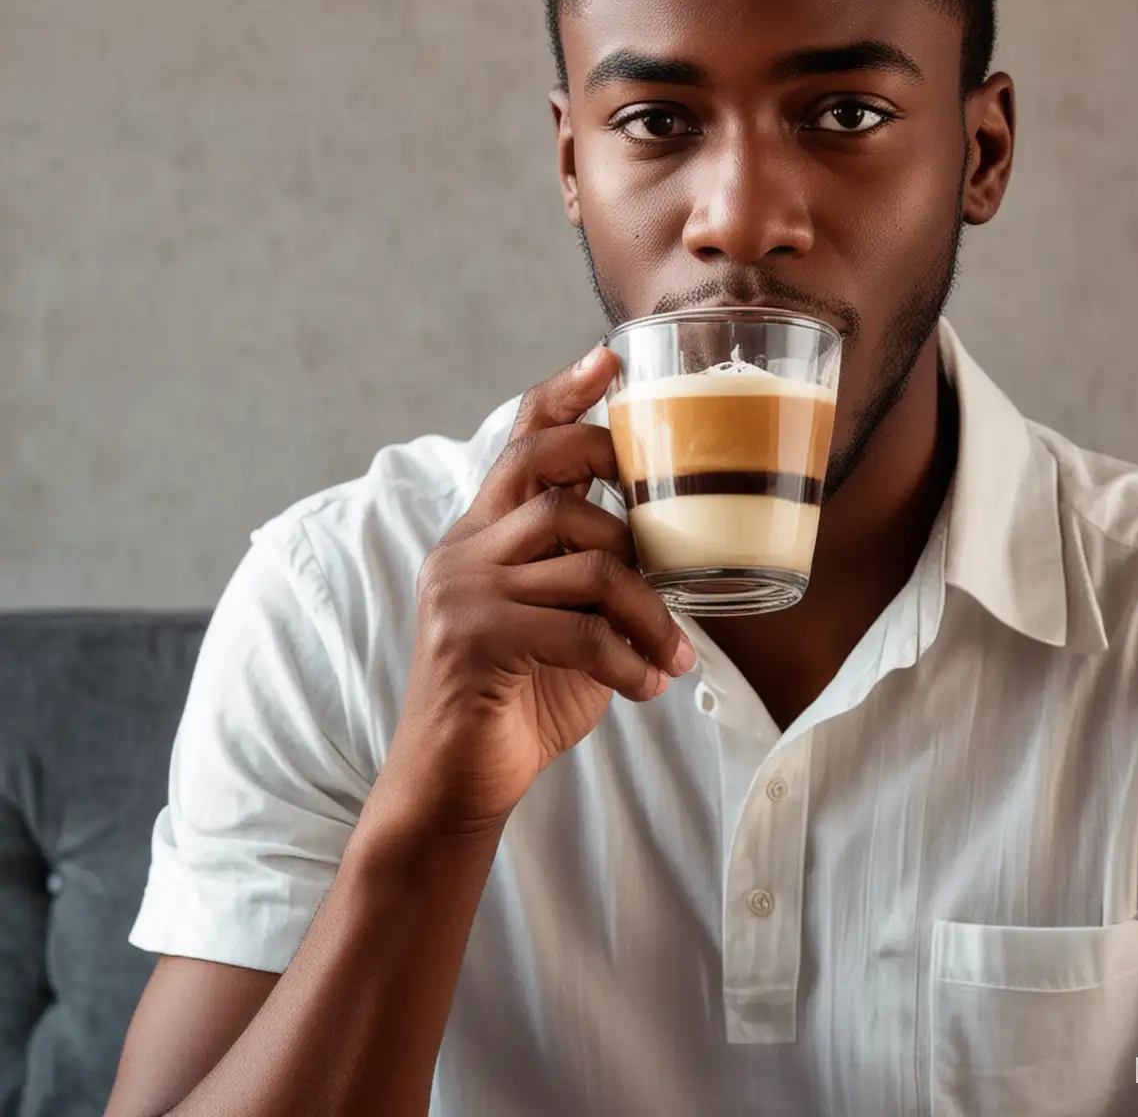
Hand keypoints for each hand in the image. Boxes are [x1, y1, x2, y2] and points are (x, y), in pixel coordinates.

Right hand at [365, 346, 696, 841]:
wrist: (457, 786)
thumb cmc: (522, 697)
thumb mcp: (566, 622)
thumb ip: (596, 573)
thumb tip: (674, 544)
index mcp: (484, 532)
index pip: (520, 440)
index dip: (564, 393)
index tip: (610, 356)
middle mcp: (465, 547)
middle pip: (549, 472)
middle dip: (621, 490)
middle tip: (666, 544)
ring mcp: (463, 589)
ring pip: (588, 557)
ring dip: (650, 609)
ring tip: (674, 652)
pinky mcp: (474, 639)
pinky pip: (580, 630)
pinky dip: (629, 660)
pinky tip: (649, 687)